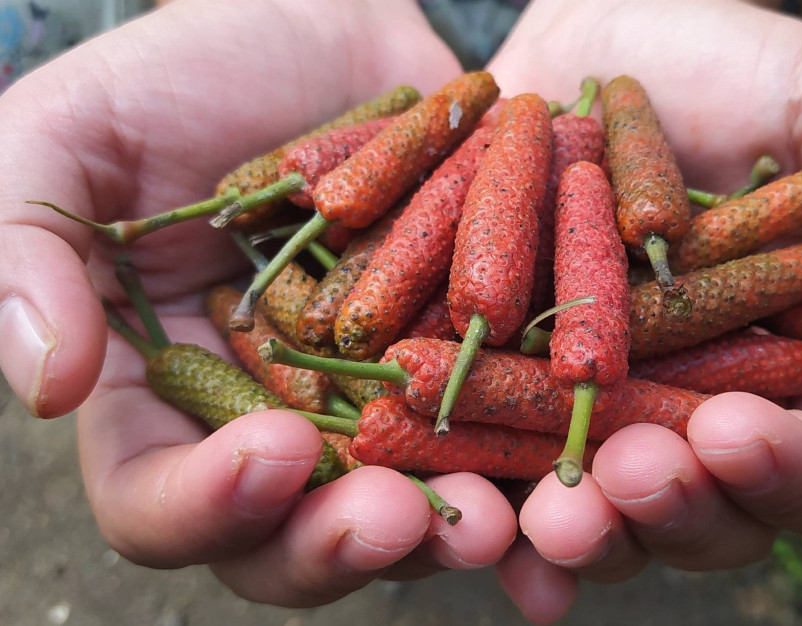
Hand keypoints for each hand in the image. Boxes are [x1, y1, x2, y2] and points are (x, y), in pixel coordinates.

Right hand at [0, 0, 516, 605]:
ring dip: (448, 534)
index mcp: (162, 393)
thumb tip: (46, 385)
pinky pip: (492, 445)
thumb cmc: (192, 73)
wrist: (330, 30)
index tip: (274, 452)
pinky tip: (573, 488)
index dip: (205, 504)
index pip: (158, 498)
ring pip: (401, 513)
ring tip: (500, 522)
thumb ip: (29, 254)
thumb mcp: (77, 137)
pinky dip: (528, 478)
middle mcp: (268, 420)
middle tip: (396, 518)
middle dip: (340, 545)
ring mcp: (370, 404)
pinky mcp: (456, 371)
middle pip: (288, 539)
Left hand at [488, 0, 801, 621]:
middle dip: (668, 512)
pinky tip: (458, 504)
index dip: (791, 471)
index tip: (737, 433)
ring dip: (575, 533)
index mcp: (797, 373)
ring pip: (597, 511)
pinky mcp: (510, 388)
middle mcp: (697, 410)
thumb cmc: (737, 71)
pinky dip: (480, 492)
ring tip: (549, 519)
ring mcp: (599, 409)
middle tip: (631, 478)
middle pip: (701, 512)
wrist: (597, 45)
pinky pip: (496, 463)